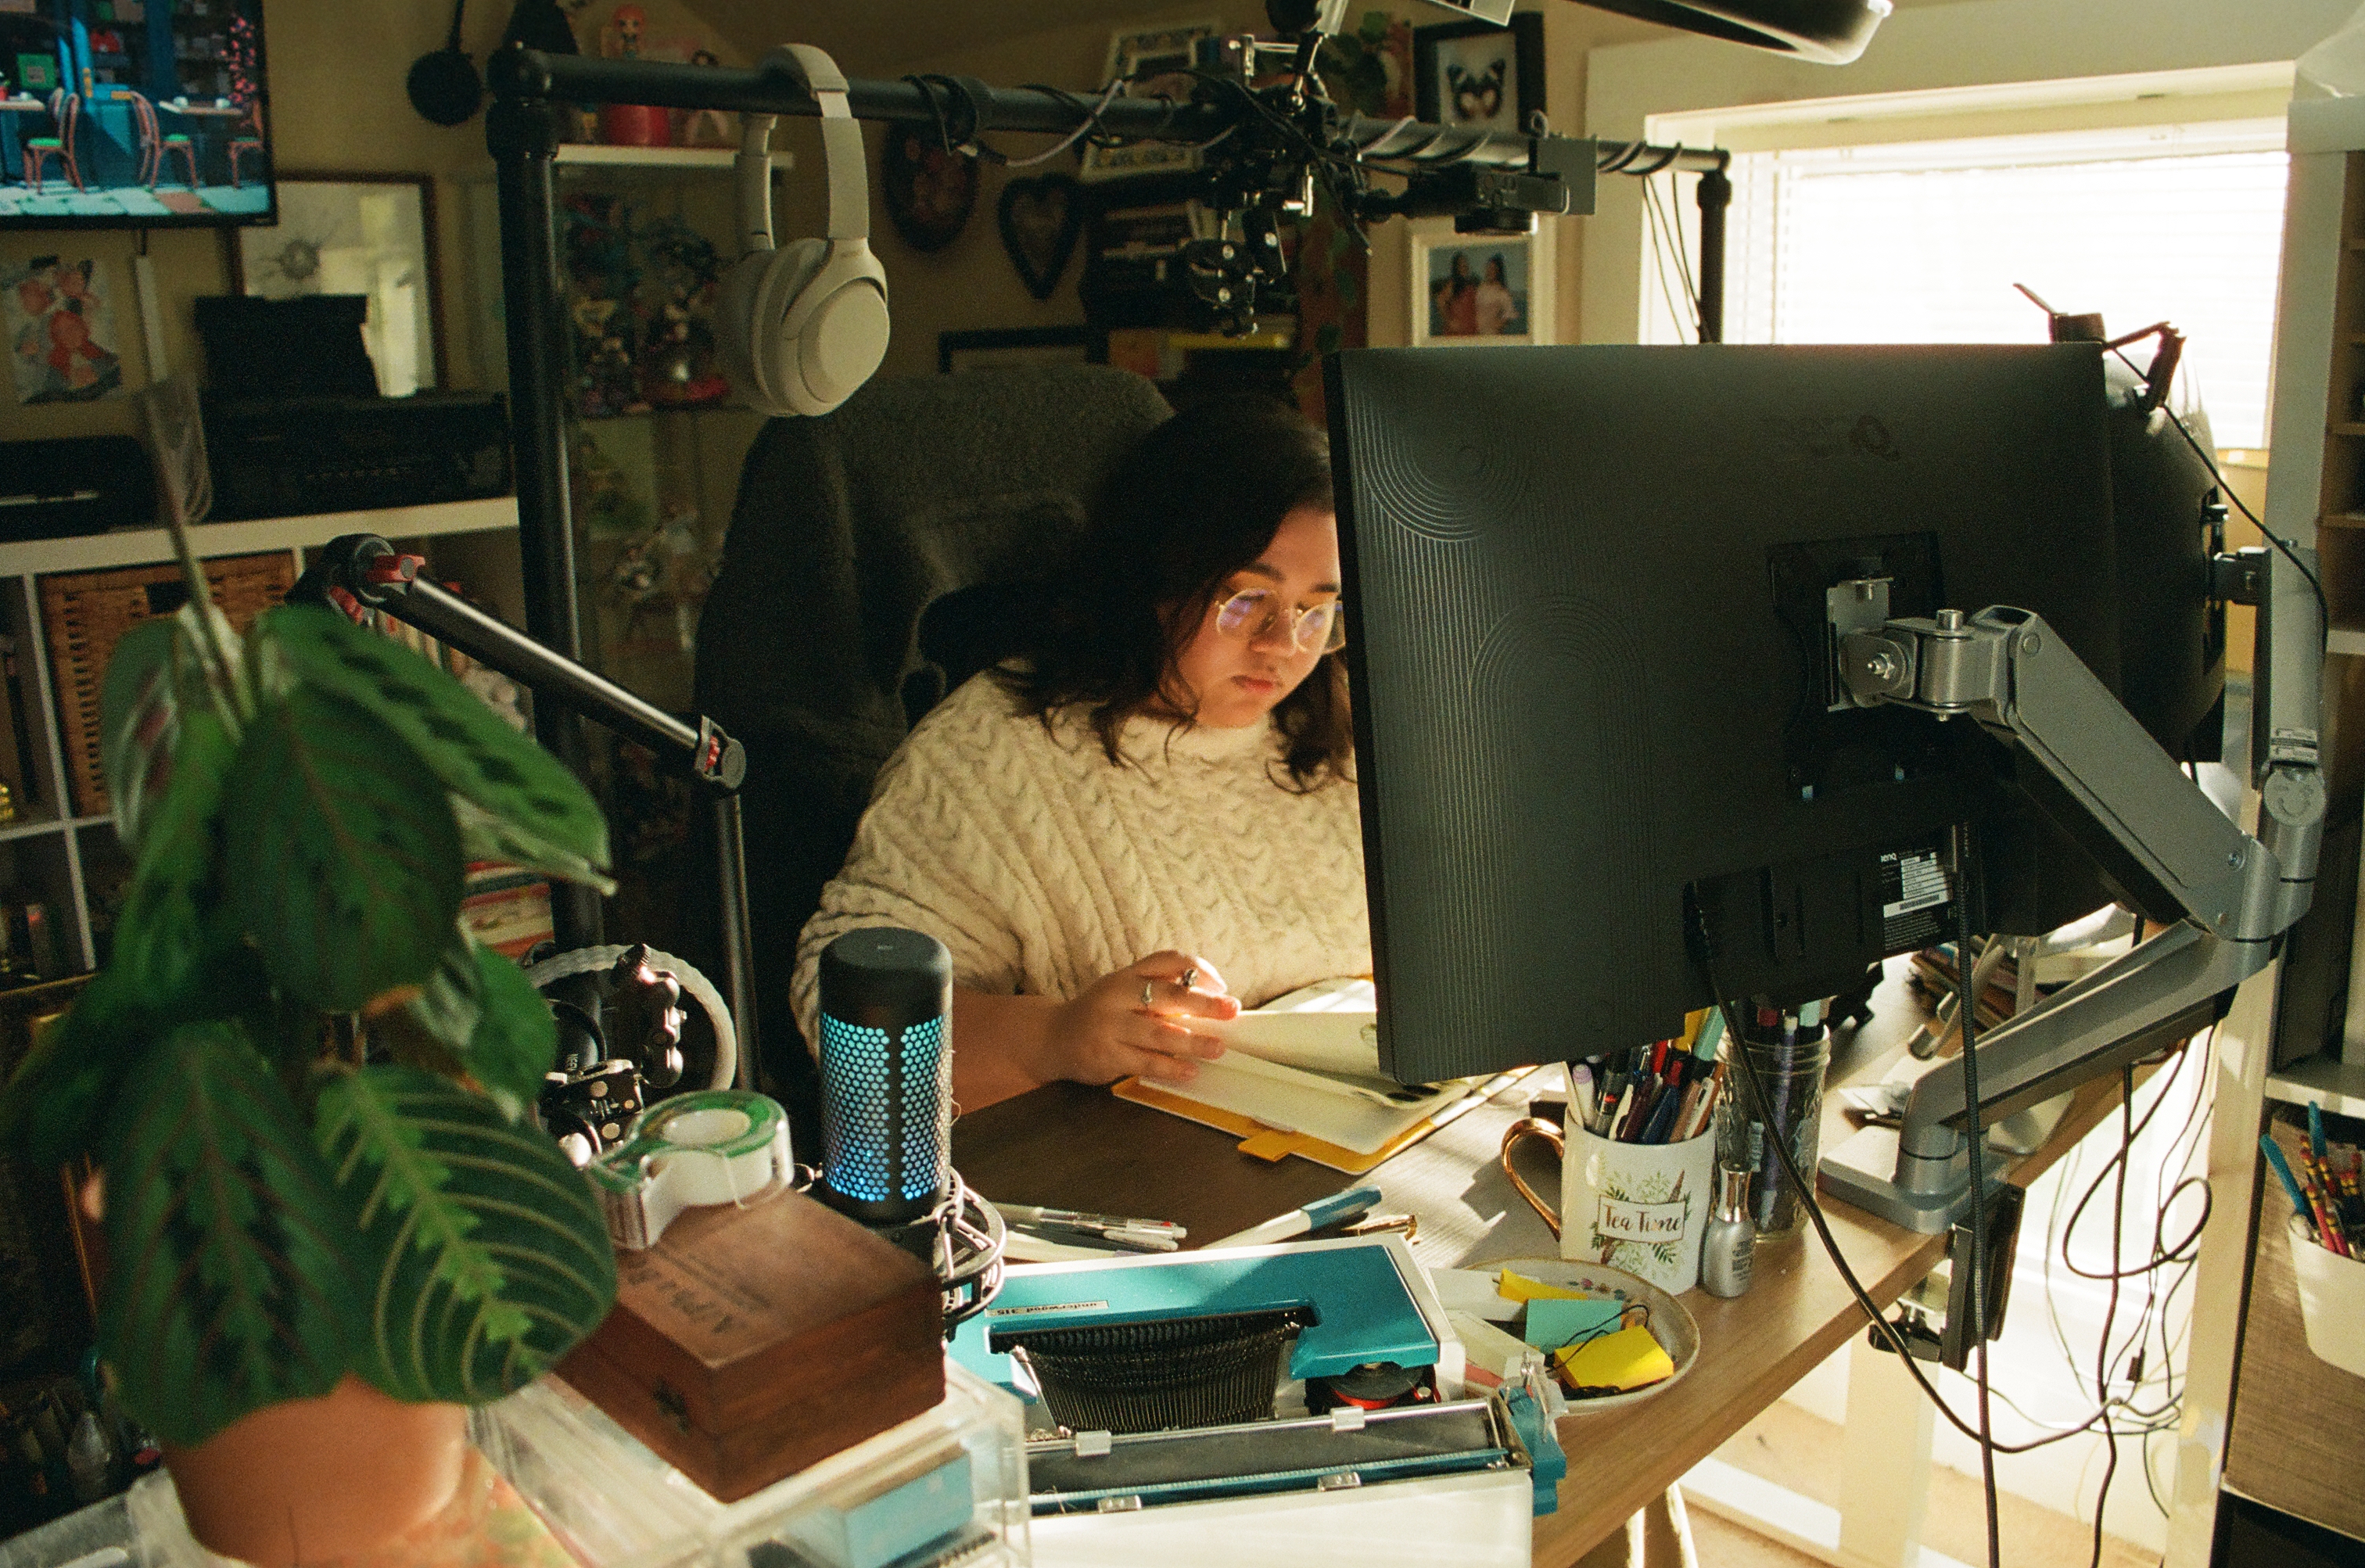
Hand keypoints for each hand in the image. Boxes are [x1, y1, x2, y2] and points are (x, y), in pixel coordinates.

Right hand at [1039, 952, 1239, 1085]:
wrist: (1050, 1037)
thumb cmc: (1098, 1014)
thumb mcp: (1122, 990)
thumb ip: (1156, 990)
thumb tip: (1209, 999)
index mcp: (1127, 975)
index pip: (1167, 960)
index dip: (1198, 969)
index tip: (1220, 985)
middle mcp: (1118, 995)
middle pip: (1168, 995)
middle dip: (1204, 1003)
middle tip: (1231, 1010)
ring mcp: (1110, 1026)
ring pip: (1159, 1032)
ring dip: (1192, 1041)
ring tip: (1217, 1047)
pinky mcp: (1106, 1054)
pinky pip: (1144, 1061)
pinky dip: (1169, 1067)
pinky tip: (1189, 1071)